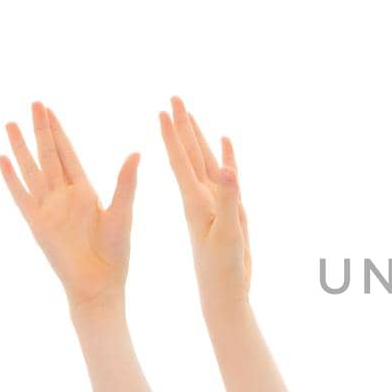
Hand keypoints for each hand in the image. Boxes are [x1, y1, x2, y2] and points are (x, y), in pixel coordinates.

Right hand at [0, 102, 140, 314]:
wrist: (99, 283)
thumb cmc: (115, 253)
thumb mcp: (123, 212)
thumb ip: (126, 182)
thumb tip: (136, 152)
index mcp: (85, 191)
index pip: (68, 153)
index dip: (58, 132)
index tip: (49, 110)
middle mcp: (63, 196)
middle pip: (48, 155)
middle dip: (41, 130)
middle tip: (33, 103)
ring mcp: (48, 209)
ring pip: (31, 170)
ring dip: (21, 147)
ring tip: (10, 124)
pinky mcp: (37, 224)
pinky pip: (21, 196)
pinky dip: (11, 178)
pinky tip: (1, 158)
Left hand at [159, 94, 250, 309]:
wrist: (223, 293)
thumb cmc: (222, 267)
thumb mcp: (227, 232)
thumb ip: (228, 198)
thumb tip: (226, 167)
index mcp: (195, 200)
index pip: (180, 160)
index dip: (173, 134)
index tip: (163, 110)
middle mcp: (201, 197)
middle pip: (188, 155)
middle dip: (182, 127)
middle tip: (173, 99)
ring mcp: (212, 204)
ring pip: (203, 163)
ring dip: (196, 139)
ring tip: (190, 116)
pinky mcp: (224, 212)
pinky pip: (223, 178)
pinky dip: (224, 159)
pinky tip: (223, 149)